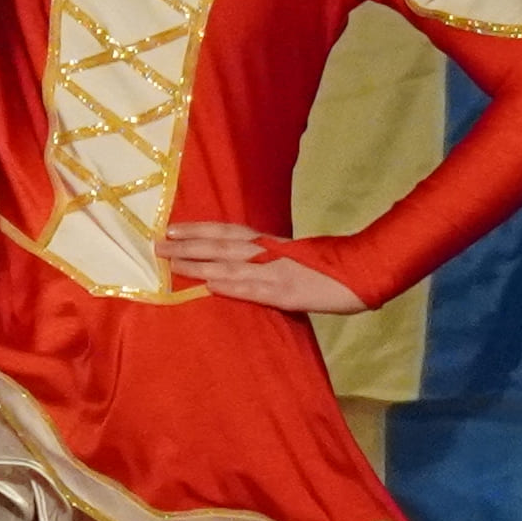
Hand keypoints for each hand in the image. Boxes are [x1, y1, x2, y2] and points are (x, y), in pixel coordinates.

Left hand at [162, 222, 360, 313]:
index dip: (198, 230)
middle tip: (156, 244)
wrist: (365, 270)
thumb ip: (269, 260)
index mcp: (270, 244)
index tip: (171, 228)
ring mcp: (277, 272)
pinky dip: (231, 286)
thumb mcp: (295, 257)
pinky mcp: (288, 292)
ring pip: (231, 265)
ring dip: (199, 264)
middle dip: (188, 244)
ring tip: (171, 263)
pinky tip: (210, 285)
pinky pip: (255, 288)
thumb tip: (241, 265)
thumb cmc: (332, 266)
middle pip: (221, 245)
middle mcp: (269, 253)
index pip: (228, 232)